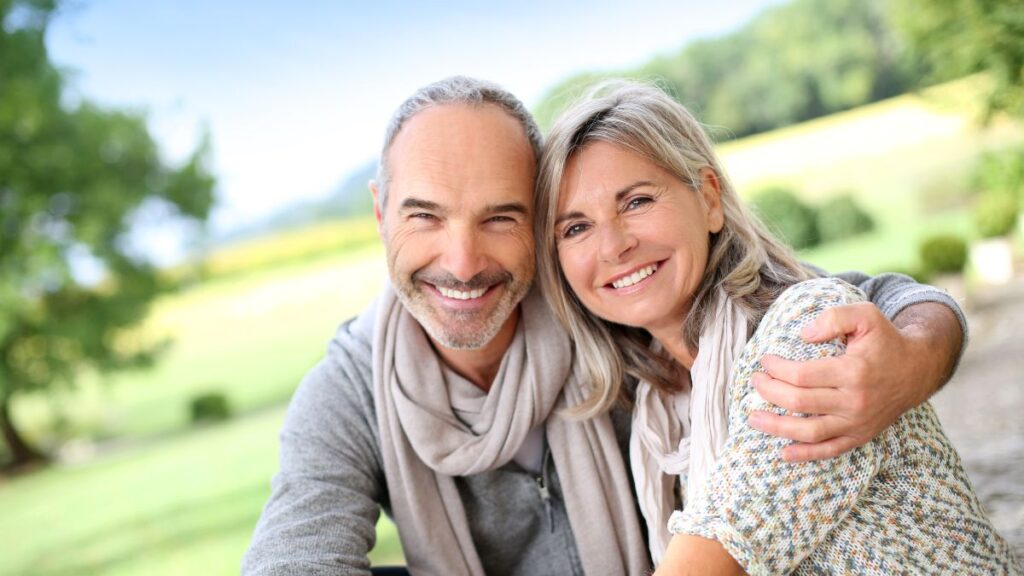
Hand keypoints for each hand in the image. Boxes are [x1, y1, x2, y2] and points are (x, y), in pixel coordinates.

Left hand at [746, 301, 959, 461]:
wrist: (918, 369)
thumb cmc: (885, 340)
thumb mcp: (865, 315)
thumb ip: (833, 318)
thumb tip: (803, 335)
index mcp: (853, 371)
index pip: (801, 375)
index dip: (776, 369)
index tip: (765, 360)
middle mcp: (854, 401)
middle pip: (799, 402)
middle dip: (769, 392)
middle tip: (755, 381)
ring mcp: (857, 423)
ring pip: (809, 432)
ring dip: (776, 427)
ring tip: (753, 418)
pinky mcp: (861, 435)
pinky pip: (830, 450)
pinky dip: (806, 454)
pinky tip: (784, 453)